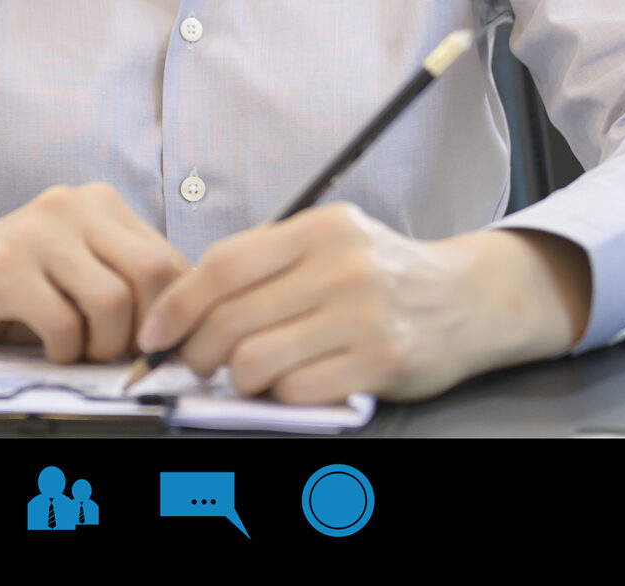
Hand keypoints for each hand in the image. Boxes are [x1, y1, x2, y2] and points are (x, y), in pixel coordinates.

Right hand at [0, 183, 187, 363]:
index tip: (157, 346)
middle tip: (118, 353)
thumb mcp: (82, 269)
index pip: (169, 258)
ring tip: (80, 349)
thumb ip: (129, 280)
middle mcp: (72, 205)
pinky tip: (50, 346)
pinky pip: (63, 322)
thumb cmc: (19, 283)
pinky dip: (64, 349)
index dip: (172, 314)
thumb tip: (187, 325)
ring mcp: (36, 232)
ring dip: (103, 345)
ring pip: (112, 300)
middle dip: (143, 330)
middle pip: (151, 274)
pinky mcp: (3, 267)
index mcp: (101, 203)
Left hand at [134, 205, 583, 405]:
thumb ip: (269, 263)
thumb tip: (186, 303)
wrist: (469, 298)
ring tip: (244, 376)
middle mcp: (341, 265)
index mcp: (319, 228)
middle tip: (196, 363)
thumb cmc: (383, 274)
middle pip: (232, 317)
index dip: (177, 304)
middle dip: (198, 351)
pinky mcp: (382, 360)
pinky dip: (281, 396)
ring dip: (236, 379)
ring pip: (257, 360)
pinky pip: (299, 390)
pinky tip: (293, 385)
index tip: (155, 332)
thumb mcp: (330, 243)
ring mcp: (363, 314)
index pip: (224, 266)